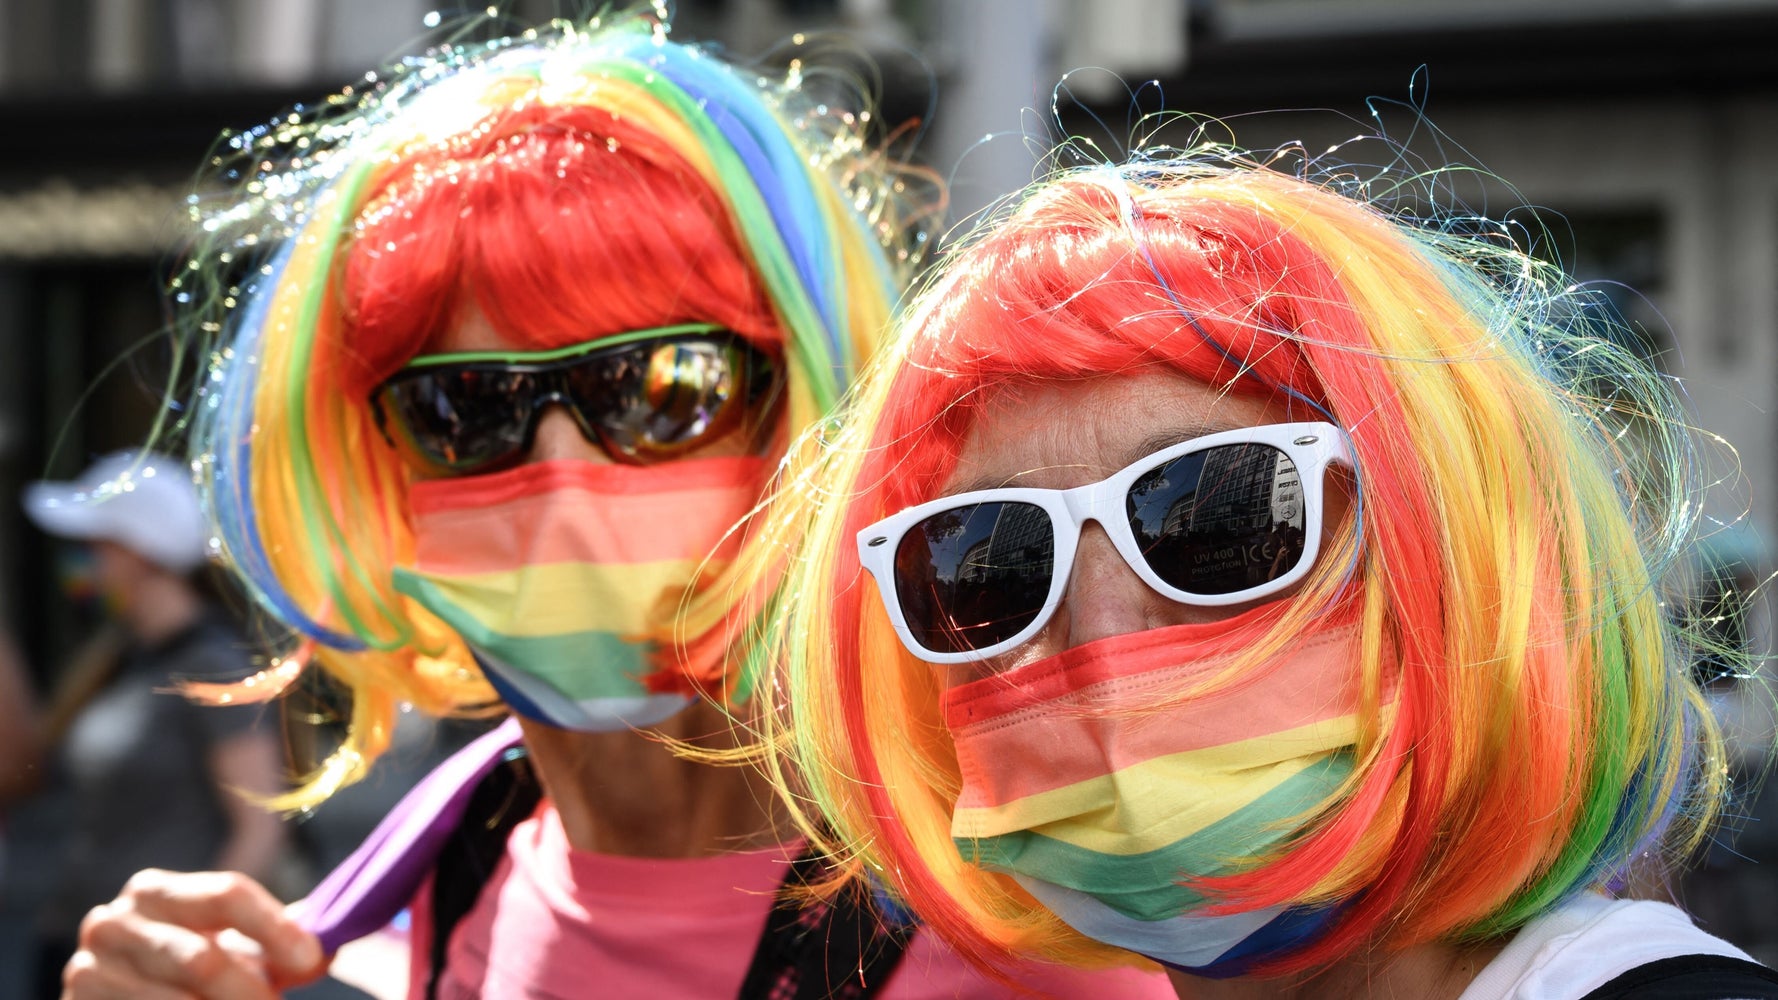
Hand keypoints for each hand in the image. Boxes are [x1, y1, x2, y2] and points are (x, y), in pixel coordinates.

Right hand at [62, 869, 326, 999]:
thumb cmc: (190, 973)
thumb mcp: (232, 948)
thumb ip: (279, 944)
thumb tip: (324, 952)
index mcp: (155, 891)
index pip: (226, 894)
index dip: (275, 928)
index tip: (312, 960)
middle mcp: (112, 923)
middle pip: (201, 957)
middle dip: (249, 991)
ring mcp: (84, 972)